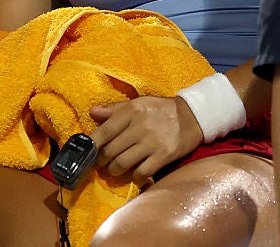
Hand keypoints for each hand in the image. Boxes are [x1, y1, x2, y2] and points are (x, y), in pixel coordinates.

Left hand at [88, 95, 203, 185]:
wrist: (192, 116)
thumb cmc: (161, 109)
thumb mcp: (138, 103)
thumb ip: (114, 109)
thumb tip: (92, 112)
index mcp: (132, 110)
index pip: (105, 131)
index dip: (92, 145)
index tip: (87, 153)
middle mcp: (140, 126)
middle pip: (111, 150)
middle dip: (103, 160)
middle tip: (102, 163)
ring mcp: (152, 142)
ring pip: (123, 163)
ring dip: (115, 170)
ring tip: (114, 169)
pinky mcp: (164, 155)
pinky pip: (141, 172)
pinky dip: (135, 177)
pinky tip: (135, 174)